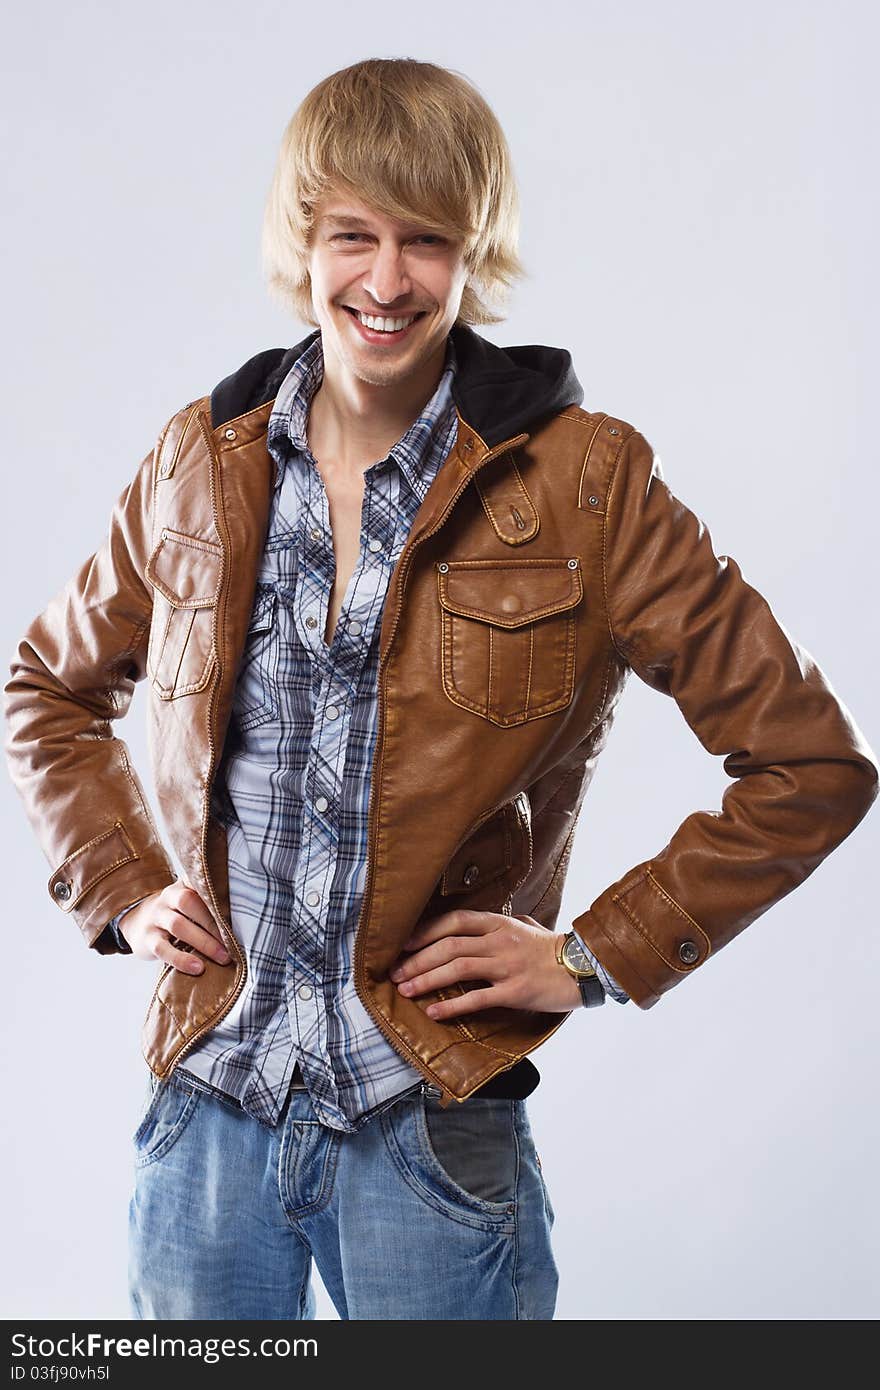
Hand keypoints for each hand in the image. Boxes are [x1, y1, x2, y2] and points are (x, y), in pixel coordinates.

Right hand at [118, 880, 233, 975]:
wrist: (137, 923)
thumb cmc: (177, 915)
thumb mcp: (190, 903)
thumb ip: (211, 904)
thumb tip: (249, 917)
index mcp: (183, 886)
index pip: (201, 883)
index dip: (220, 893)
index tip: (242, 907)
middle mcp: (168, 897)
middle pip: (190, 902)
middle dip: (215, 923)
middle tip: (235, 942)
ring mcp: (156, 917)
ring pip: (178, 925)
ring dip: (204, 942)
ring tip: (223, 957)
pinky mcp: (147, 939)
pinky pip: (162, 948)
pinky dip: (180, 959)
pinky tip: (197, 968)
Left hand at [388, 909, 581, 1020]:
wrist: (585, 968)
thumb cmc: (552, 950)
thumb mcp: (525, 927)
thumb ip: (500, 925)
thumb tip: (478, 926)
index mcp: (499, 924)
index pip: (454, 921)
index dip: (425, 931)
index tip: (403, 945)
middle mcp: (500, 941)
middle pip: (449, 945)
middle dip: (417, 960)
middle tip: (395, 974)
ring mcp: (507, 965)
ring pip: (458, 968)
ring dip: (427, 979)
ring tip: (405, 990)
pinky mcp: (515, 991)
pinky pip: (478, 998)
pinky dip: (452, 1006)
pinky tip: (434, 1013)